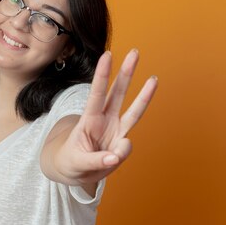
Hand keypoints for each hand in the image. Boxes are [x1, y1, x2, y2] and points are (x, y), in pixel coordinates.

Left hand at [55, 49, 157, 184]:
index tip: (108, 55)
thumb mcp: (76, 163)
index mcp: (88, 119)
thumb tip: (117, 155)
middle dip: (126, 72)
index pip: (96, 93)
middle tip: (135, 52)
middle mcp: (104, 120)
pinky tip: (111, 158)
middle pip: (117, 93)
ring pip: (132, 110)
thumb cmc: (71, 162)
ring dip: (144, 94)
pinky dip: (123, 153)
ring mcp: (115, 130)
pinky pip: (129, 144)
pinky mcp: (122, 144)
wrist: (74, 172)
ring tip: (154, 78)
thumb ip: (97, 160)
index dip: (102, 75)